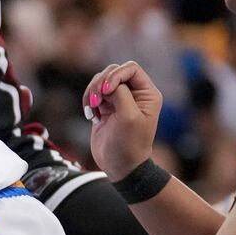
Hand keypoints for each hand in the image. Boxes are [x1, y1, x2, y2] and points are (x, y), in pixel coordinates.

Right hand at [84, 61, 162, 180]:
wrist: (120, 166)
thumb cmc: (129, 144)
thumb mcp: (128, 117)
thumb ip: (120, 93)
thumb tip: (107, 83)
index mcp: (147, 94)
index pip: (130, 69)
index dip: (116, 75)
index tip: (107, 91)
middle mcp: (134, 94)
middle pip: (113, 72)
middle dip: (100, 84)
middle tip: (96, 102)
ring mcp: (119, 100)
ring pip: (100, 81)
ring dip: (92, 93)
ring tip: (92, 110)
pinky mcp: (106, 107)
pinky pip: (93, 93)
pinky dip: (88, 101)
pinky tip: (91, 116)